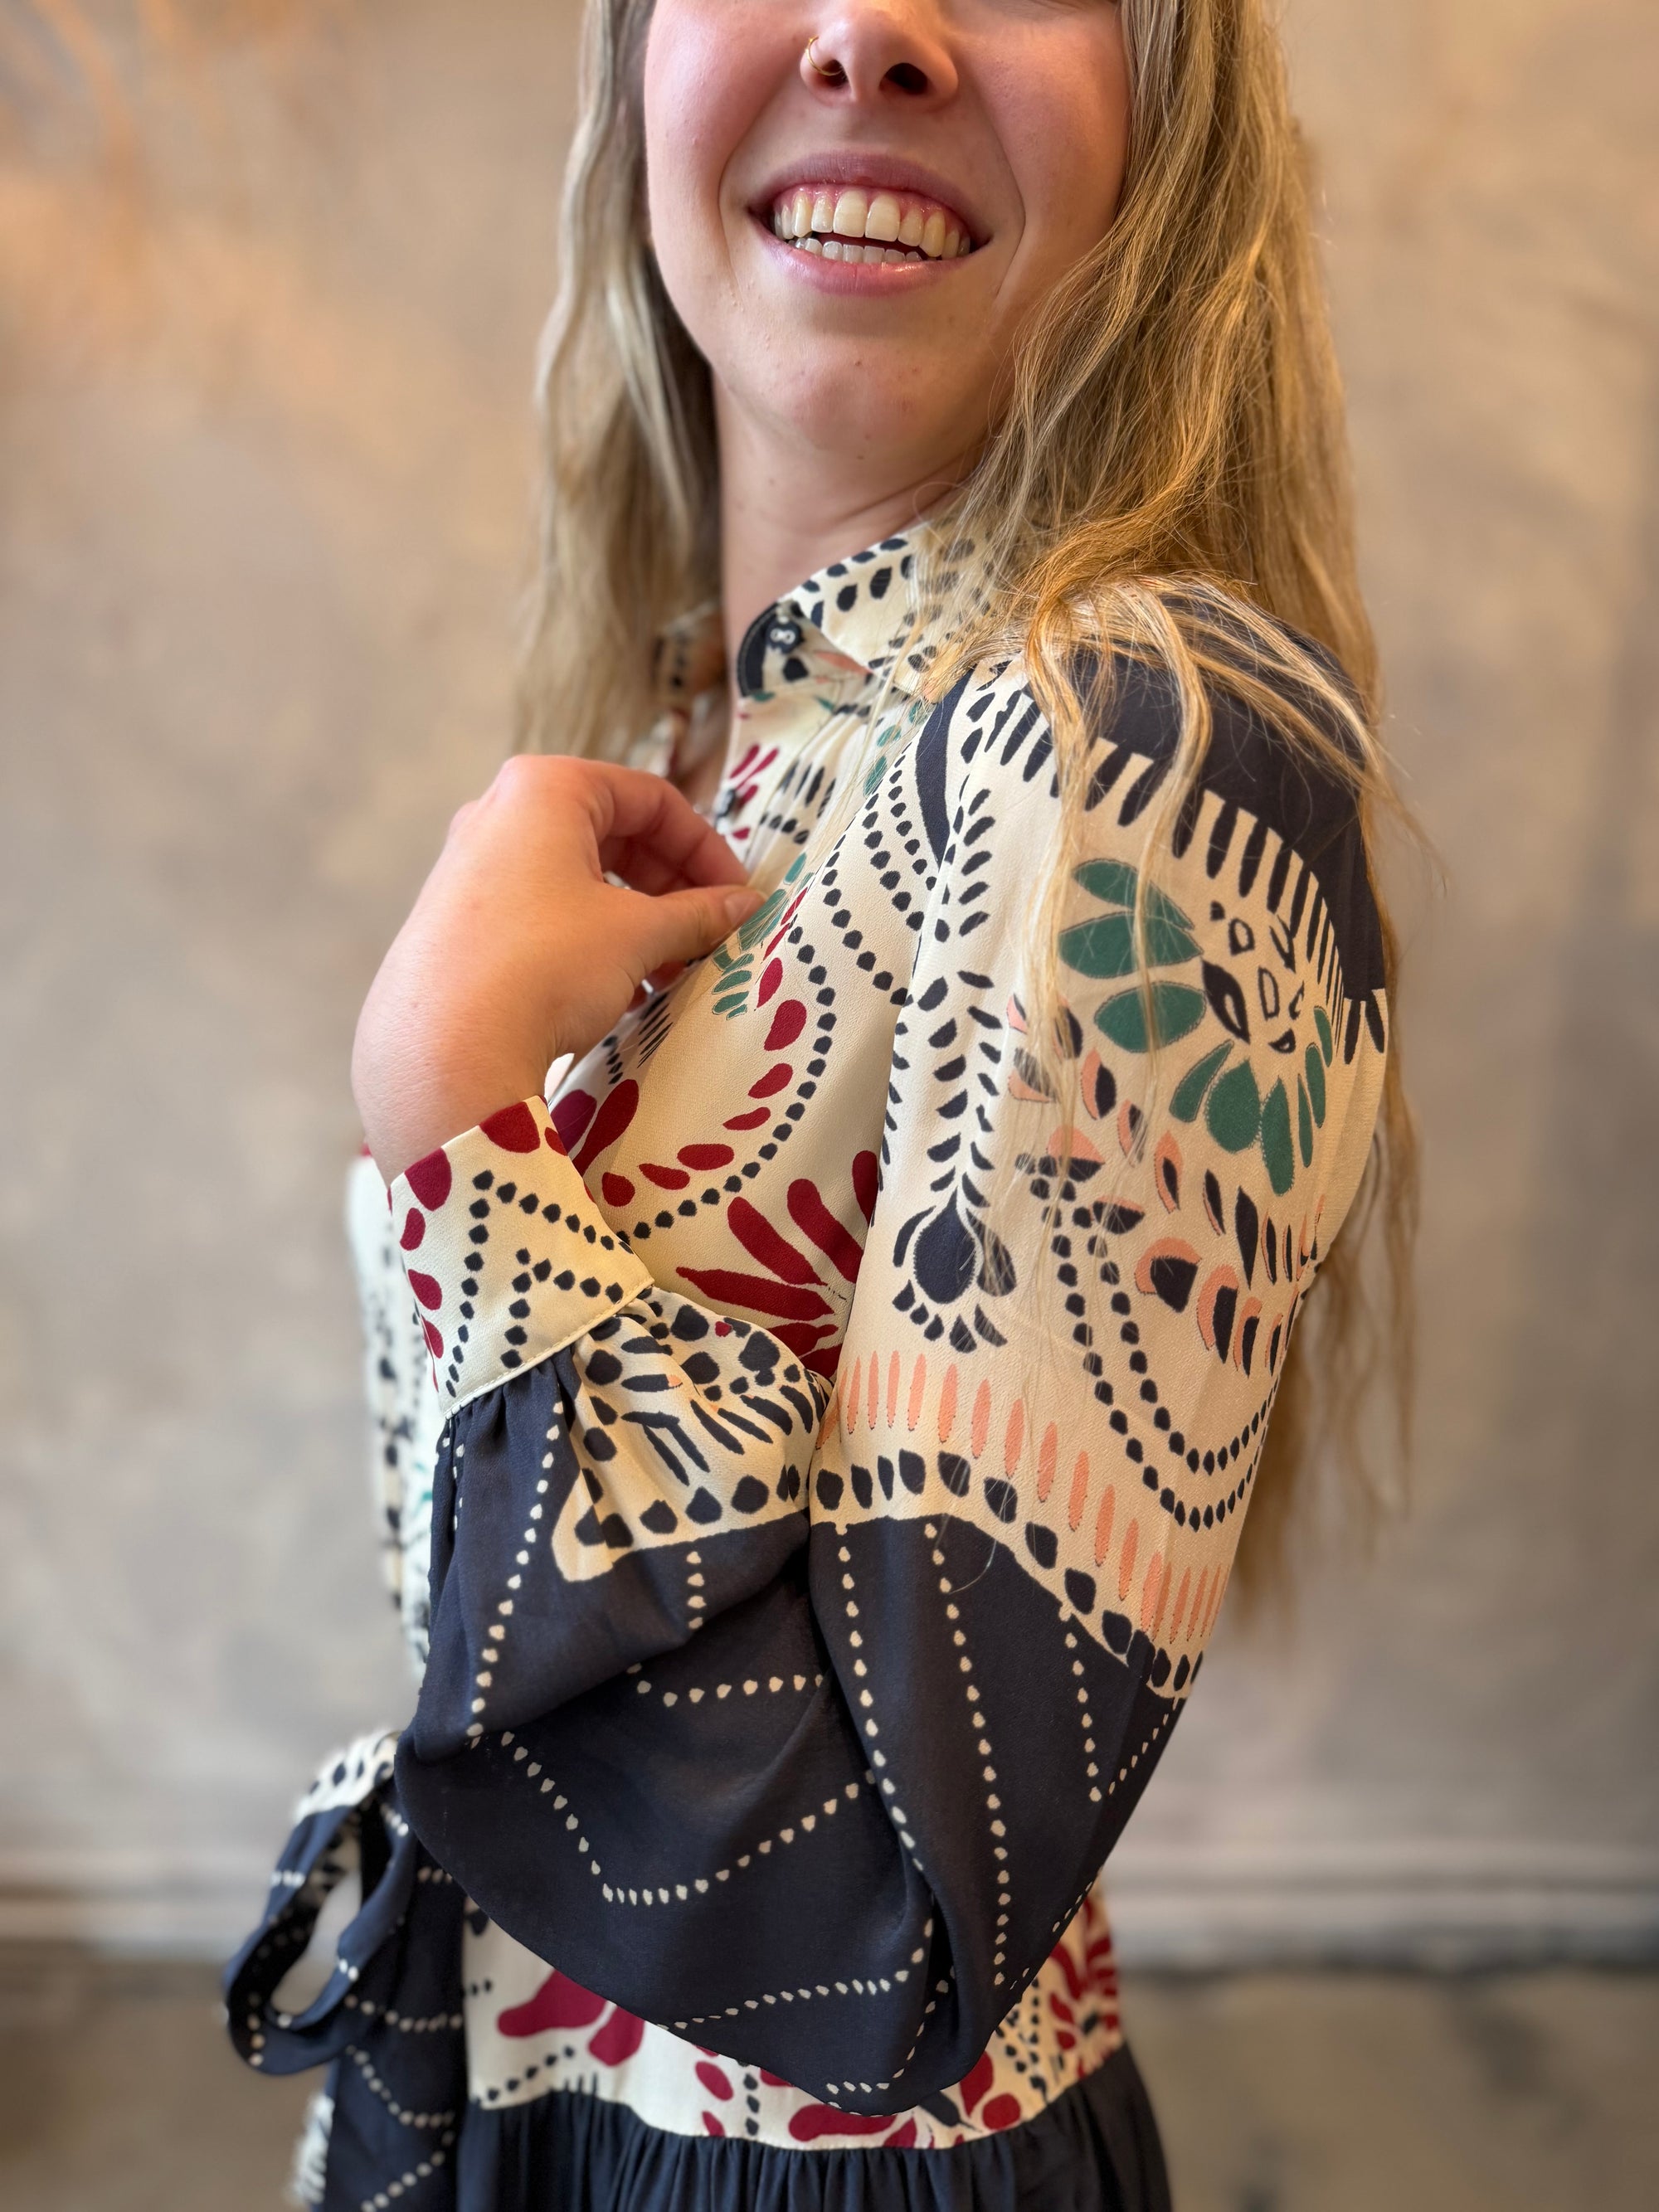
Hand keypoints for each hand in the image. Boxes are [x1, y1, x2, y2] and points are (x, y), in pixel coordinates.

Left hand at [352, 755, 761, 1181]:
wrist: (444, 1048)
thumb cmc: (546, 965)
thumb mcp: (638, 935)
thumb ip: (698, 913)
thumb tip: (742, 905)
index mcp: (545, 788)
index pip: (651, 798)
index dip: (706, 847)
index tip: (737, 897)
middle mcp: (499, 813)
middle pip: (612, 834)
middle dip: (670, 888)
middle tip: (706, 936)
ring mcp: (469, 866)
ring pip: (576, 879)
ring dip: (635, 921)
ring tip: (668, 973)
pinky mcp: (455, 920)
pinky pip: (541, 913)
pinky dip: (589, 940)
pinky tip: (618, 993)